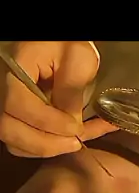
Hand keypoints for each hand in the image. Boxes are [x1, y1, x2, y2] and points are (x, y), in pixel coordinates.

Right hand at [0, 40, 116, 157]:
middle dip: (45, 142)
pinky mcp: (13, 115)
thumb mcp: (78, 59)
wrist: (58, 44)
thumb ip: (72, 90)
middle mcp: (1, 88)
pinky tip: (62, 142)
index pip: (18, 103)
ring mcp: (4, 103)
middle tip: (75, 143)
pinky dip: (40, 147)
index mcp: (13, 68)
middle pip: (8, 127)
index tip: (75, 127)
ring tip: (71, 144)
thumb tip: (72, 123)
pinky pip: (19, 141)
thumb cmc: (67, 45)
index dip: (47, 121)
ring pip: (12, 139)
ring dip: (43, 148)